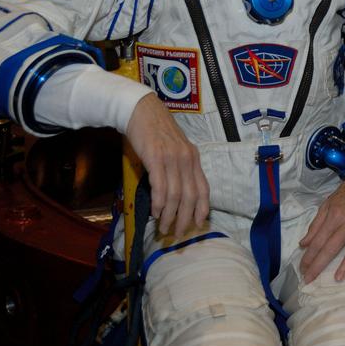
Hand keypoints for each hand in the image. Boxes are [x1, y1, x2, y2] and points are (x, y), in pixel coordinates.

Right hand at [124, 93, 208, 237]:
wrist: (141, 111)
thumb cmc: (156, 132)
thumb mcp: (175, 149)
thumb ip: (179, 167)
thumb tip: (177, 194)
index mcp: (194, 158)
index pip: (204, 189)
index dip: (201, 209)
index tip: (196, 225)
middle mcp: (187, 159)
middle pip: (190, 197)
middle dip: (184, 218)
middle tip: (177, 234)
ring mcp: (172, 158)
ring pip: (175, 195)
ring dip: (169, 215)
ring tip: (163, 227)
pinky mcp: (156, 158)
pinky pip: (160, 186)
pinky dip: (158, 203)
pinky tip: (155, 212)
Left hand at [298, 177, 344, 282]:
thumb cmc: (343, 197)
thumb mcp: (326, 206)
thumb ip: (315, 226)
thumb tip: (304, 244)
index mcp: (334, 216)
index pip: (318, 241)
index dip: (309, 256)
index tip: (302, 269)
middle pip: (332, 248)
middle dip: (319, 265)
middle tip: (310, 279)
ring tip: (338, 278)